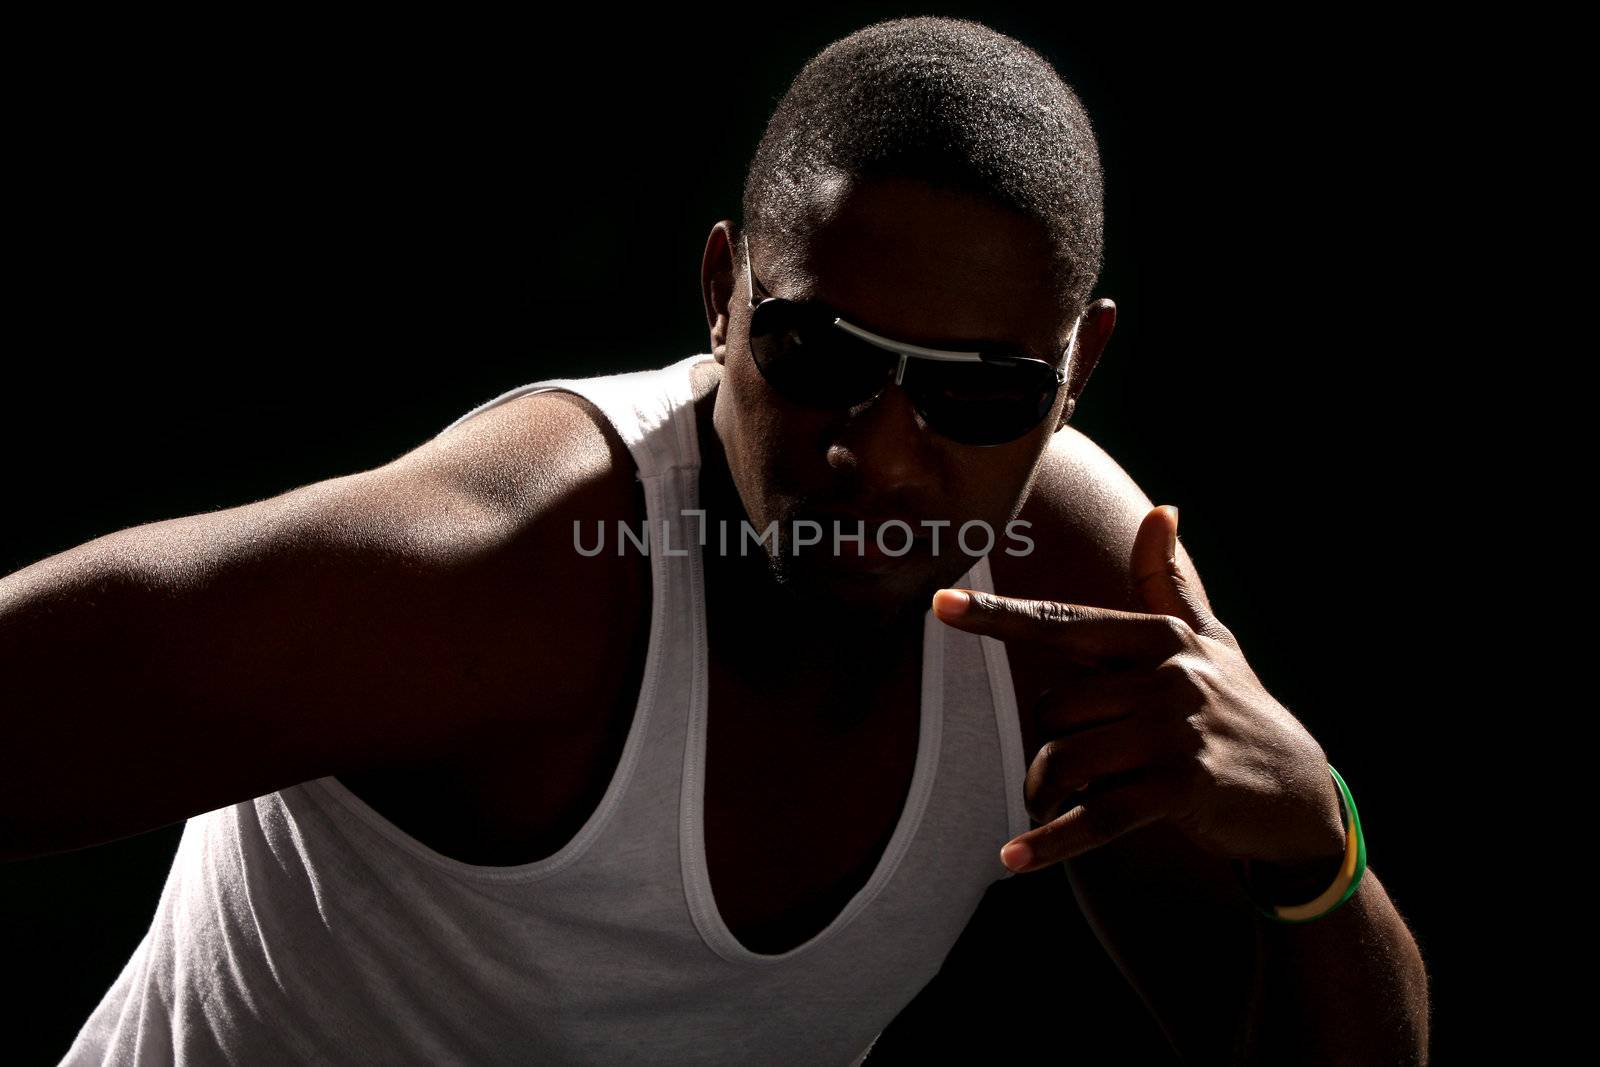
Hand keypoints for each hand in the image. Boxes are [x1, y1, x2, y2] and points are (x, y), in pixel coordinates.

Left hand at [932, 505, 1346, 878]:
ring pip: (1064, 757)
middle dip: (1046, 746)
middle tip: (1065, 773)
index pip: (1063, 623)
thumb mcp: (1210, 643)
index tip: (938, 606)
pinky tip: (1015, 858)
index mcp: (1161, 637)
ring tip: (1056, 805)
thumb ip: (1169, 583)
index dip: (998, 617)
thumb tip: (1164, 507)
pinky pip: (1096, 815)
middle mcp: (1167, 676)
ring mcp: (1175, 732)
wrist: (1302, 796)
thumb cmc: (1239, 711)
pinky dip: (1051, 841)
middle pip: (1053, 708)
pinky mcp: (1181, 788)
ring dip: (1046, 791)